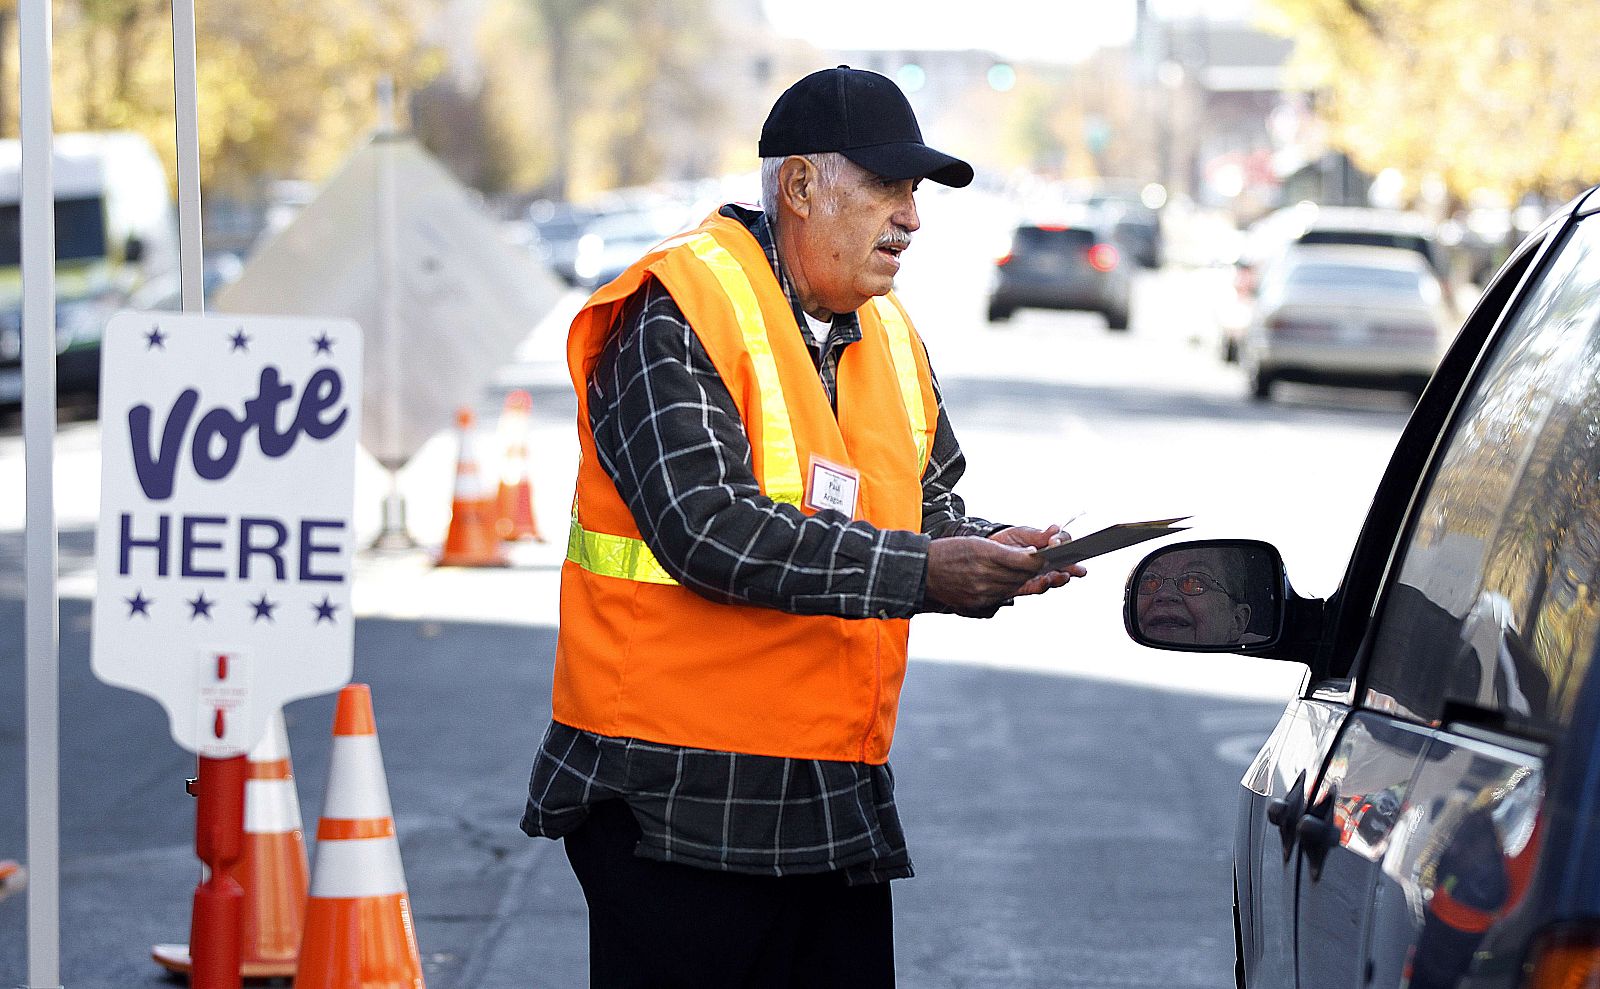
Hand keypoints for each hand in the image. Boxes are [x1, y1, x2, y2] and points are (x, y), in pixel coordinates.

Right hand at [925, 535, 1045, 614]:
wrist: (923, 571)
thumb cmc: (947, 552)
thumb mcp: (976, 543)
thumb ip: (1004, 551)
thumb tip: (1030, 555)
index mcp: (984, 554)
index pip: (1023, 561)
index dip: (1036, 560)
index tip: (1043, 557)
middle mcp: (984, 575)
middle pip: (1020, 577)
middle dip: (1032, 571)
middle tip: (1039, 565)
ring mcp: (980, 592)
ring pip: (1013, 588)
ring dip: (1021, 581)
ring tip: (1023, 574)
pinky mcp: (976, 603)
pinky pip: (1000, 597)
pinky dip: (1006, 589)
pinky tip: (1006, 583)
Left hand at [991, 525, 1087, 596]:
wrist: (987, 555)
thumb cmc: (1008, 541)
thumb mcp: (1022, 534)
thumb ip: (1038, 535)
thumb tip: (1055, 529)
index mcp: (1049, 544)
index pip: (1064, 541)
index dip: (1062, 541)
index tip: (1055, 542)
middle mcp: (1049, 561)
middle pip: (1066, 564)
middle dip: (1073, 567)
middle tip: (1078, 569)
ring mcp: (1040, 574)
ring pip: (1055, 578)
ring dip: (1060, 578)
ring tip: (1063, 575)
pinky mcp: (1029, 585)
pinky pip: (1039, 587)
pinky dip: (1043, 585)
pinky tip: (1045, 581)